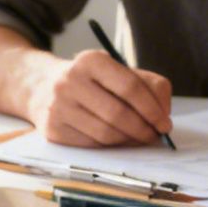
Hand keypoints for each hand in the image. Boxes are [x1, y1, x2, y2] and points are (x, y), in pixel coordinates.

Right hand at [26, 50, 173, 146]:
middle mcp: (70, 81)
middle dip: (143, 129)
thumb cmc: (92, 80)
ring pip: (106, 133)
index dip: (152, 109)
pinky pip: (92, 144)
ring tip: (139, 137)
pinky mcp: (53, 129)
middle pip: (118, 114)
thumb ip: (148, 86)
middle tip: (155, 135)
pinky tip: (117, 139)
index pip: (130, 87)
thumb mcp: (118, 71)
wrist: (42, 86)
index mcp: (91, 61)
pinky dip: (111, 145)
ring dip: (129, 140)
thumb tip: (163, 114)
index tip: (165, 123)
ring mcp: (58, 106)